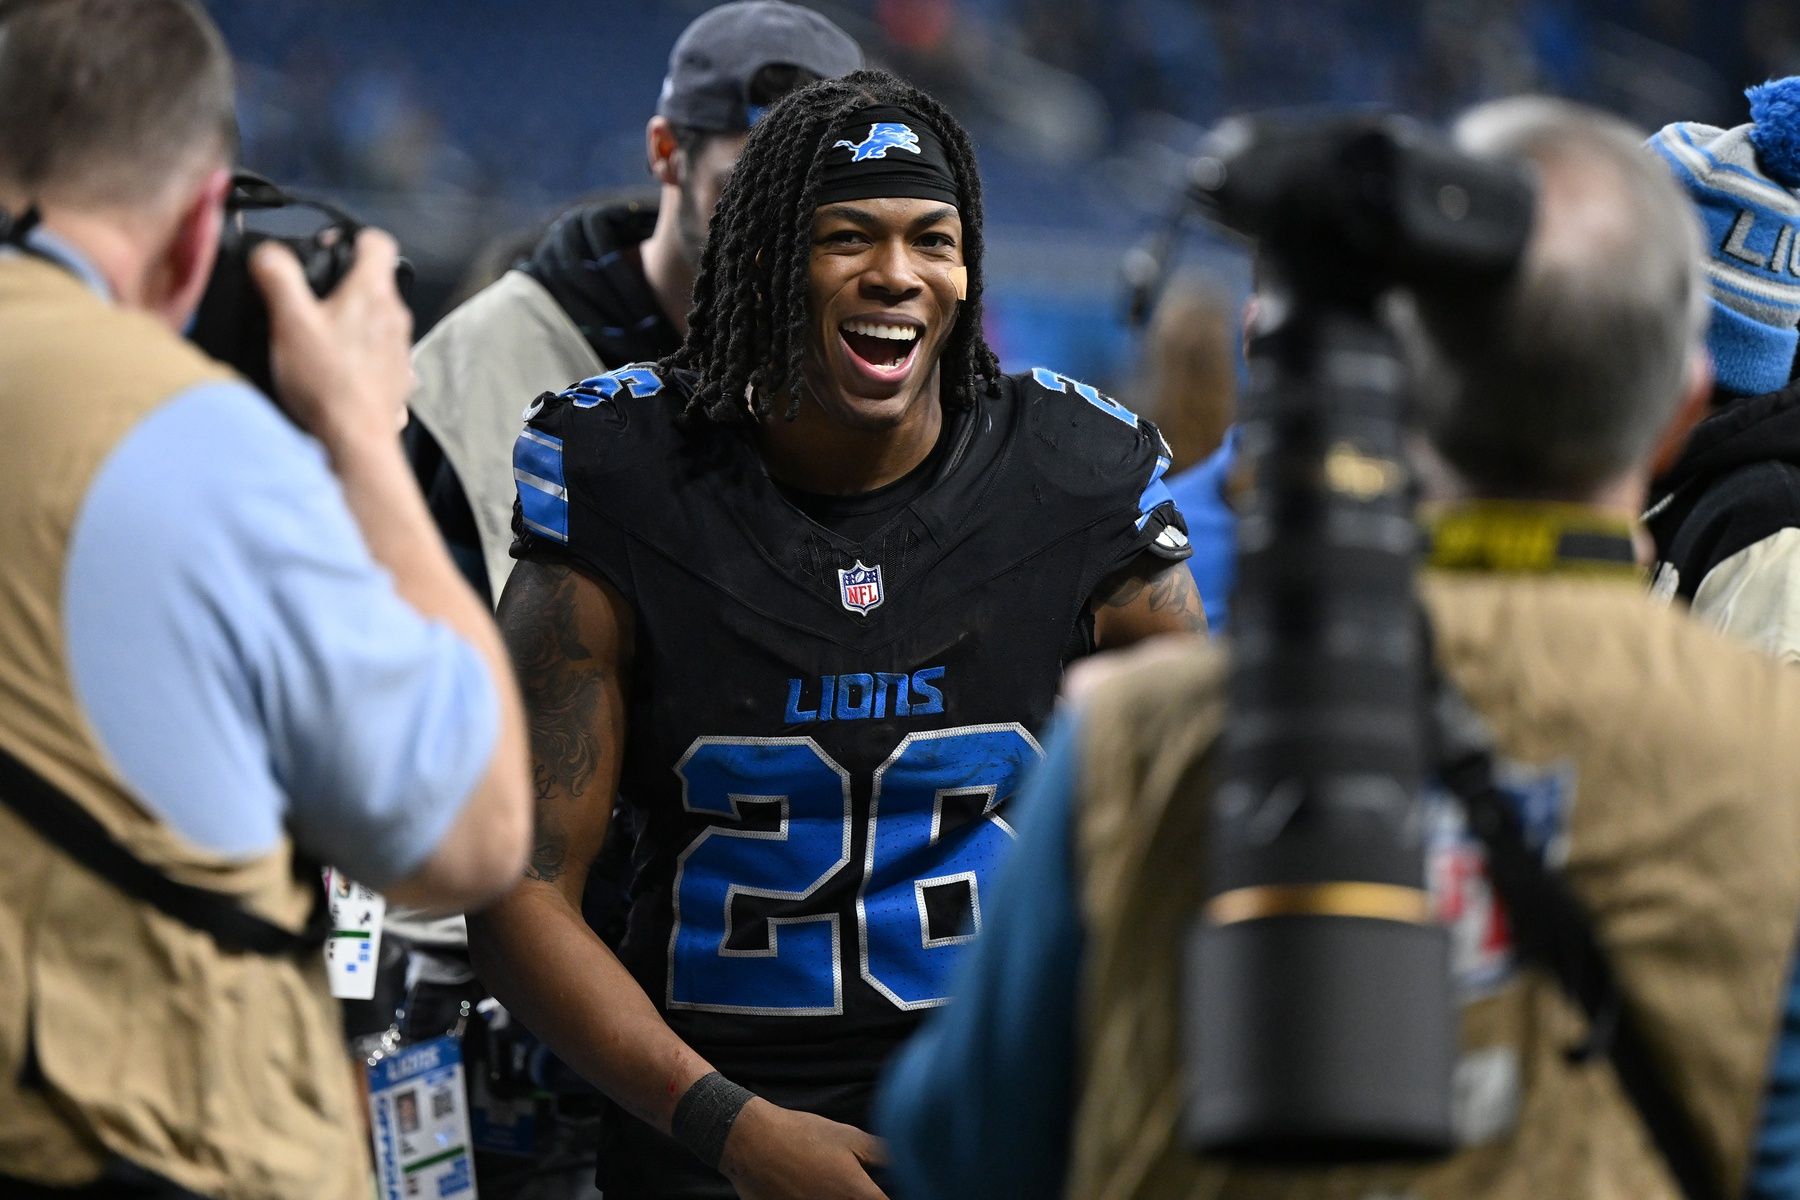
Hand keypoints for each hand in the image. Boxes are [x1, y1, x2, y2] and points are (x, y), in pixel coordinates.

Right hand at [249, 228, 412, 450]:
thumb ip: (279, 278)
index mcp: (372, 293)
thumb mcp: (290, 322)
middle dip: (346, 284)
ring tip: (320, 338)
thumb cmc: (327, 381)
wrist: (356, 438)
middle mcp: (395, 317)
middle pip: (376, 282)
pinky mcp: (398, 376)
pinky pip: (379, 354)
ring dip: (353, 322)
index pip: (379, 243)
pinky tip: (336, 369)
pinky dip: (360, 354)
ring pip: (378, 319)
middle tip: (313, 299)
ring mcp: (401, 348)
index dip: (355, 238)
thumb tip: (270, 253)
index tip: (334, 247)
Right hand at [719, 1099, 888, 1199]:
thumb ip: (881, 1153)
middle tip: (858, 1188)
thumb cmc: (801, 1135)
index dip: (900, 1197)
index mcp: (857, 1193)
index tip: (899, 1191)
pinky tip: (813, 1192)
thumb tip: (908, 1156)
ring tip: (834, 1188)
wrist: (751, 1142)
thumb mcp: (847, 1137)